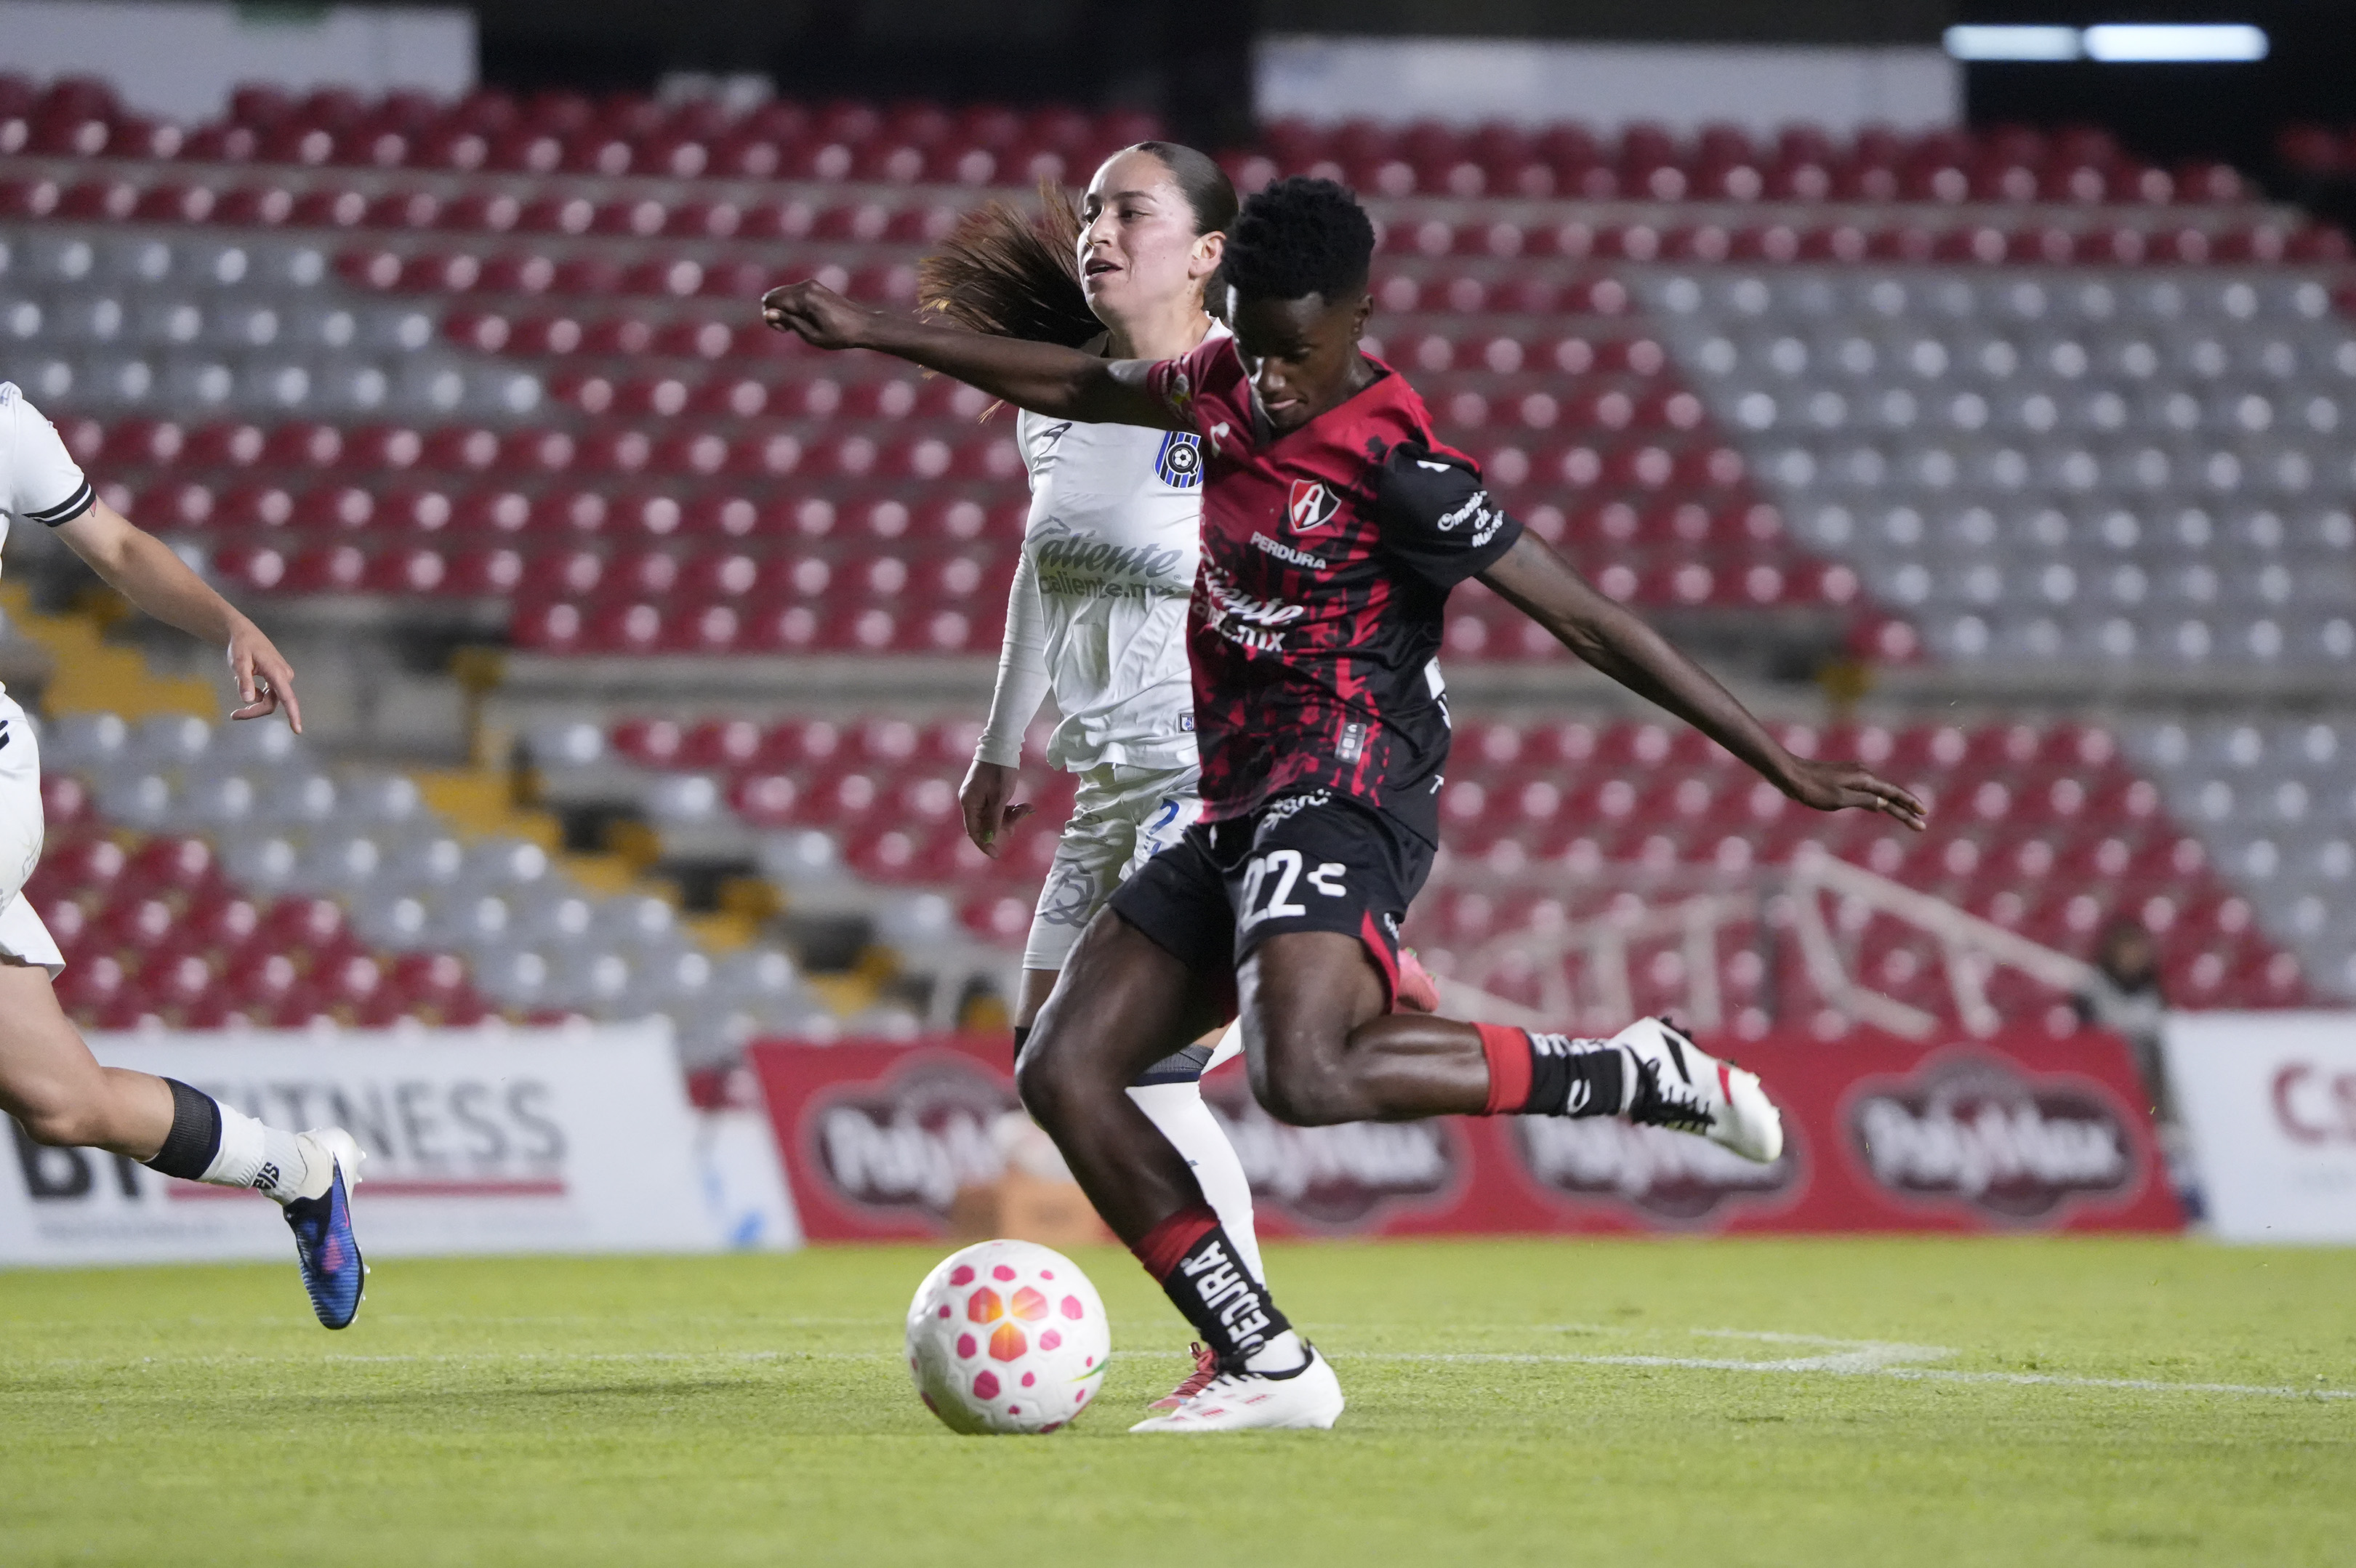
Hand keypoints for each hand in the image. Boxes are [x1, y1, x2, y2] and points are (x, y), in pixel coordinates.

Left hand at [225, 620, 300, 732]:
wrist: (244, 633)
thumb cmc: (242, 645)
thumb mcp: (239, 662)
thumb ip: (244, 681)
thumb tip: (248, 700)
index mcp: (277, 672)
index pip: (287, 697)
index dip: (293, 714)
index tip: (297, 730)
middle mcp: (284, 676)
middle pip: (272, 703)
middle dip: (254, 712)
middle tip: (234, 716)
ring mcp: (282, 677)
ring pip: (270, 701)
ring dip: (254, 706)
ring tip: (235, 710)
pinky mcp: (278, 678)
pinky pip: (269, 695)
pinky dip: (256, 696)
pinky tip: (246, 685)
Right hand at [760, 280, 873, 350]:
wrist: (863, 325)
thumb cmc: (839, 335)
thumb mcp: (812, 336)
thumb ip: (789, 322)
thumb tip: (768, 312)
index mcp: (804, 298)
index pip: (771, 301)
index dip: (771, 318)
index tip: (785, 330)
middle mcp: (806, 286)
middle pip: (773, 295)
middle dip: (774, 312)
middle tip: (789, 328)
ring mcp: (811, 284)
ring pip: (781, 293)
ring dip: (783, 309)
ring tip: (798, 324)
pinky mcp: (815, 286)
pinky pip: (792, 293)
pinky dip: (791, 305)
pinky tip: (803, 317)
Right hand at [959, 759, 1033, 857]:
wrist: (1001, 745)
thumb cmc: (999, 770)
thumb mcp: (1000, 797)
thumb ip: (994, 819)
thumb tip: (989, 838)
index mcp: (969, 803)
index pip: (973, 831)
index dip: (984, 844)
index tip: (996, 855)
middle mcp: (970, 801)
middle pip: (987, 824)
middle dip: (1006, 823)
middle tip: (1023, 814)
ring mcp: (979, 797)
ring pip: (995, 816)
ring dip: (1012, 815)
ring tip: (1028, 808)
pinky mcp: (987, 792)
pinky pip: (997, 807)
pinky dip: (1010, 808)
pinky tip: (1025, 806)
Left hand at [1777, 755, 1925, 829]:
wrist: (1789, 774)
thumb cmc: (1812, 789)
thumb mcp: (1838, 800)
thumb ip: (1863, 801)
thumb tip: (1884, 804)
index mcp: (1864, 779)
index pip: (1893, 794)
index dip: (1909, 805)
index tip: (1923, 814)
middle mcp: (1863, 774)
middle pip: (1890, 794)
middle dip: (1906, 809)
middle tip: (1921, 823)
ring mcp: (1853, 775)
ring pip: (1879, 792)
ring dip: (1893, 805)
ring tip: (1907, 816)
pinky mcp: (1844, 778)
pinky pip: (1868, 791)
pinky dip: (1878, 801)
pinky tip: (1879, 808)